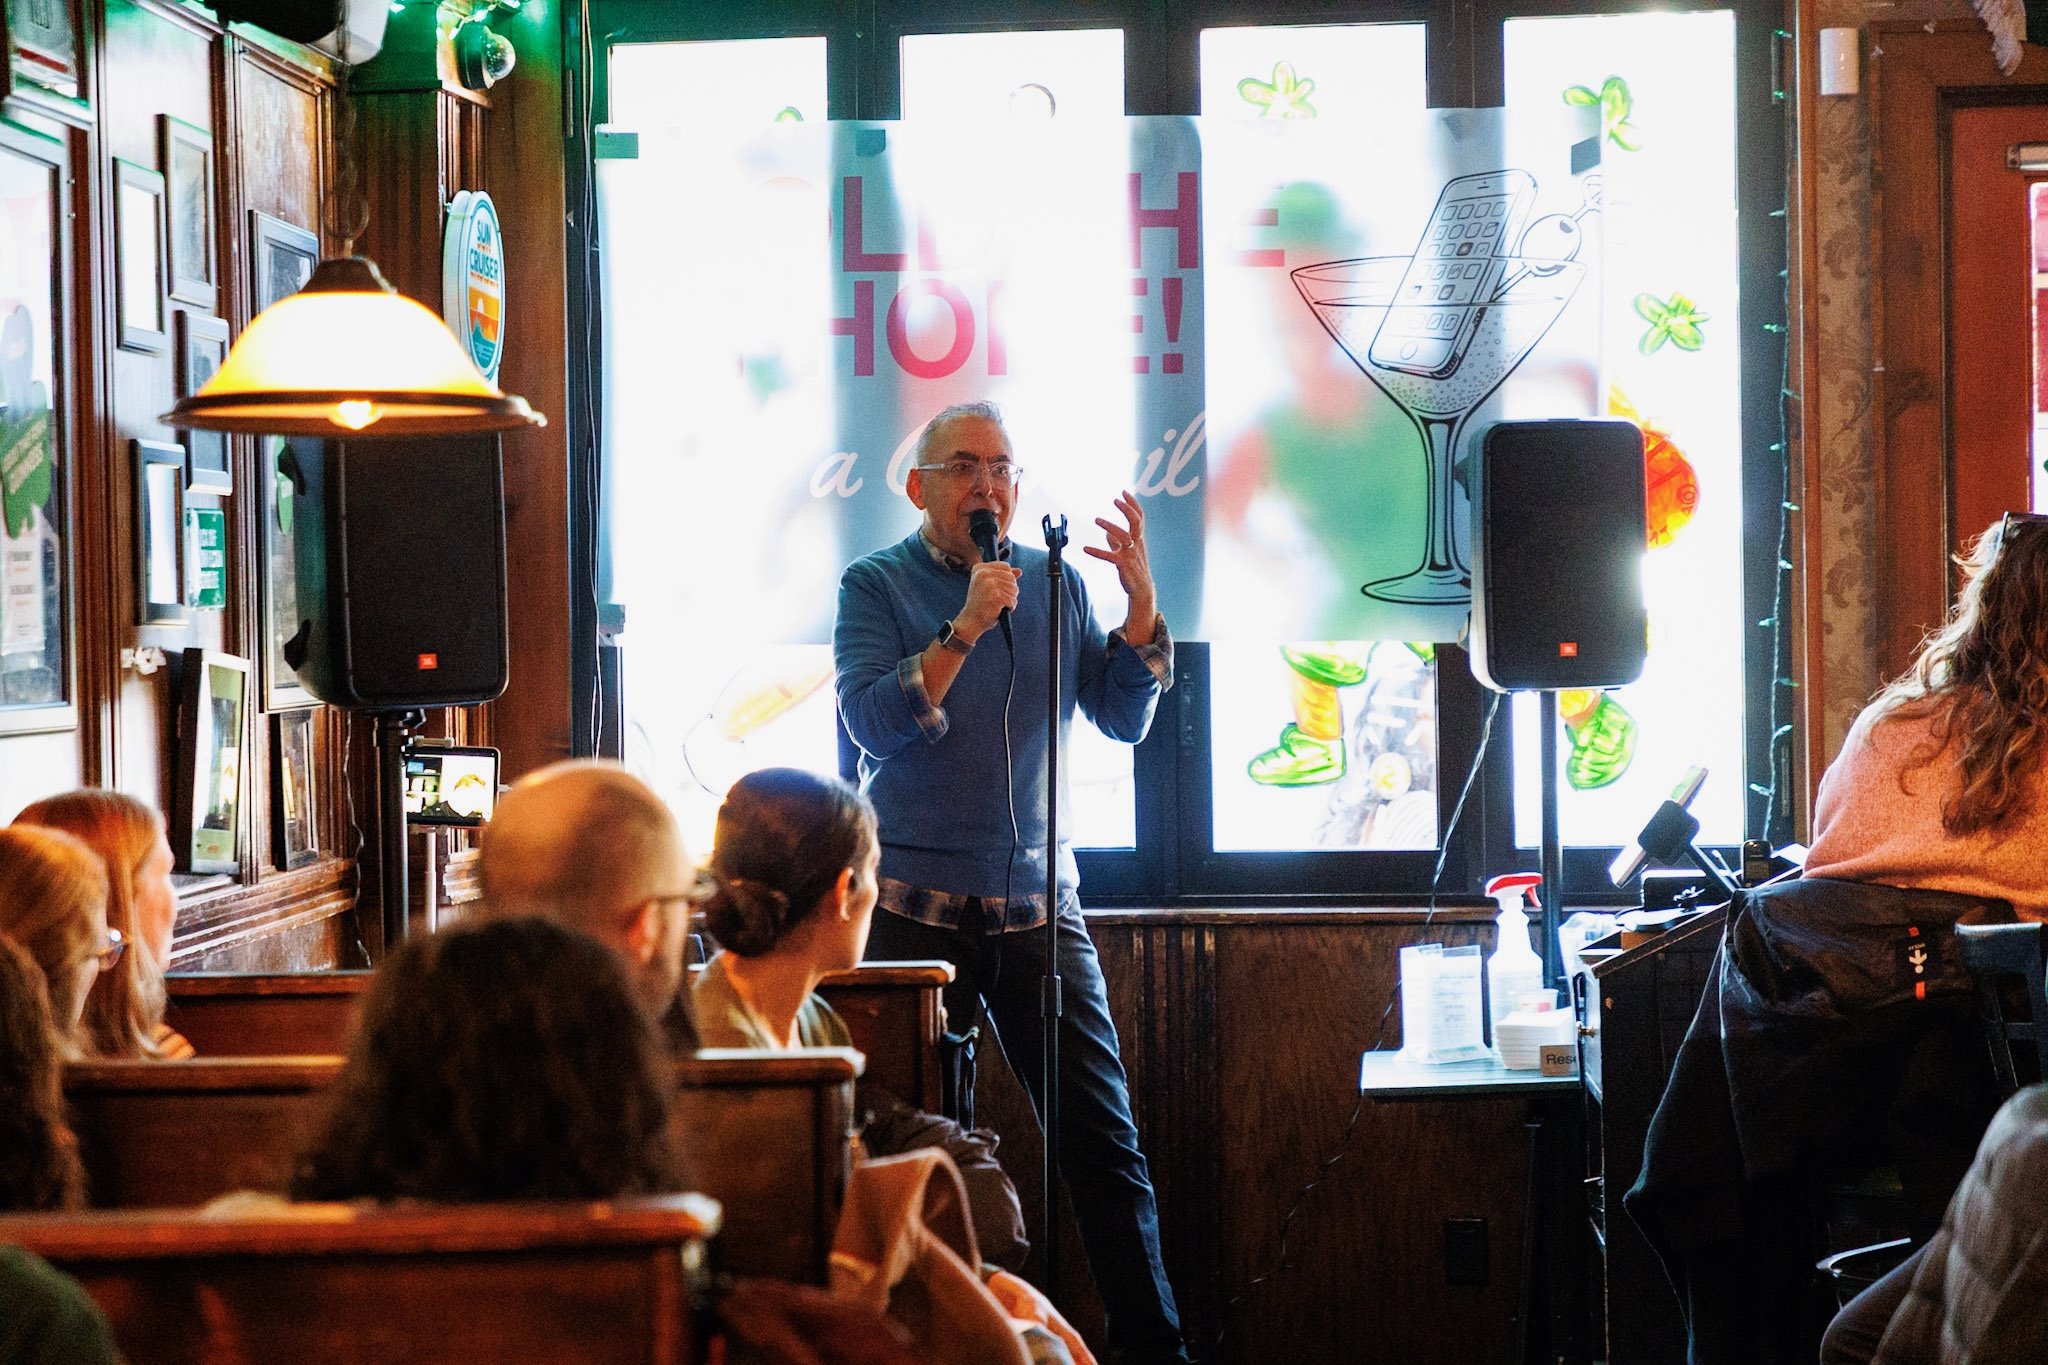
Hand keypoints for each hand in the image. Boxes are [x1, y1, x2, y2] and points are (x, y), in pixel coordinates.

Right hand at [957, 559, 1021, 637]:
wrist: (971, 621)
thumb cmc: (981, 604)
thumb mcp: (990, 586)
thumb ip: (1004, 576)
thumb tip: (1020, 571)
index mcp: (980, 568)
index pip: (1006, 567)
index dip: (1006, 579)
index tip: (995, 590)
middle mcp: (983, 573)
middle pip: (1011, 577)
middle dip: (1009, 590)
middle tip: (996, 599)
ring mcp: (989, 584)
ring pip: (1014, 589)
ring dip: (1010, 599)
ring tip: (997, 604)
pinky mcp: (996, 596)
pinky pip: (1013, 600)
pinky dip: (1010, 607)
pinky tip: (999, 610)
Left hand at [1084, 491, 1156, 619]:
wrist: (1141, 589)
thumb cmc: (1134, 569)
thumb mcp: (1126, 553)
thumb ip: (1116, 543)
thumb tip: (1107, 534)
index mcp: (1138, 539)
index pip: (1139, 517)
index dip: (1132, 504)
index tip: (1124, 492)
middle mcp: (1137, 544)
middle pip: (1136, 522)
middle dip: (1127, 509)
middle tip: (1115, 500)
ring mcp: (1131, 554)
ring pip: (1124, 536)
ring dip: (1110, 526)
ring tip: (1097, 519)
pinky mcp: (1123, 565)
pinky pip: (1109, 556)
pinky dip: (1097, 551)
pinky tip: (1085, 548)